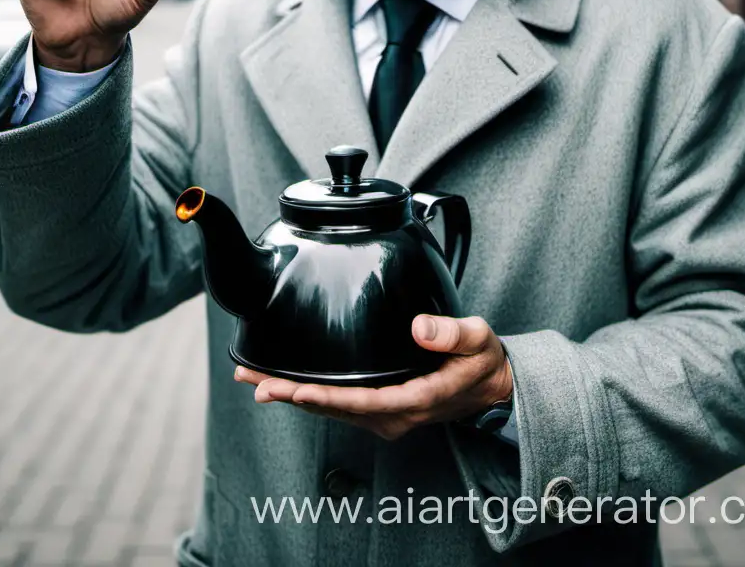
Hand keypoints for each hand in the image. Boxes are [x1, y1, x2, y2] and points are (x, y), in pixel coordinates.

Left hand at [234, 314, 513, 440]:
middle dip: (291, 394)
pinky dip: (307, 395)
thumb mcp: (478, 340)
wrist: (491, 387)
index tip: (292, 390)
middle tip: (252, 380)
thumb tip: (419, 328)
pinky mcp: (378, 410)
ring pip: (330, 408)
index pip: (361, 401)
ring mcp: (384, 416)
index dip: (324, 397)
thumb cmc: (481, 361)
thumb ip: (452, 333)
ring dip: (291, 395)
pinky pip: (337, 405)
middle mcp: (393, 416)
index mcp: (415, 399)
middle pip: (334, 408)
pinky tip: (283, 384)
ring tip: (253, 379)